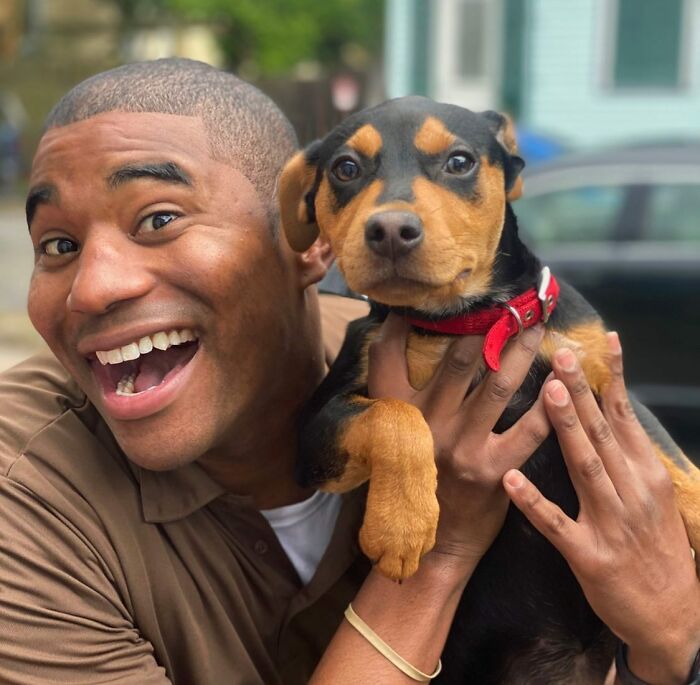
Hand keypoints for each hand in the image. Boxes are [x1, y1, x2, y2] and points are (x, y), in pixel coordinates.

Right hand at [367, 314, 547, 568]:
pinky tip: (563, 382)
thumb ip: (397, 395)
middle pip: (461, 359)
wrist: (431, 542)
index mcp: (395, 412)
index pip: (389, 353)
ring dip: (522, 352)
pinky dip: (548, 404)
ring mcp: (461, 446)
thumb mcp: (392, 436)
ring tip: (538, 328)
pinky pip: (529, 430)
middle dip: (489, 326)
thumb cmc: (413, 479)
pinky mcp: (493, 469)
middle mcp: (426, 423)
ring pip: (498, 385)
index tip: (431, 299)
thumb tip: (402, 343)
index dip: (404, 322)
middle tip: (511, 303)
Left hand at [503, 333, 699, 683]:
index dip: (609, 377)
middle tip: (560, 353)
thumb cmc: (654, 546)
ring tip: (546, 392)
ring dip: (565, 428)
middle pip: (602, 431)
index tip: (595, 341)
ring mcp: (610, 523)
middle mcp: (631, 491)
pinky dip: (534, 500)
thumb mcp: (651, 494)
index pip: (624, 415)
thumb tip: (607, 406)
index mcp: (645, 473)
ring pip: (584, 467)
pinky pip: (556, 523)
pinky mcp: (589, 555)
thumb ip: (626, 454)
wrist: (673, 616)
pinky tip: (511, 478)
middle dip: (580, 390)